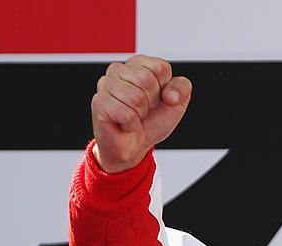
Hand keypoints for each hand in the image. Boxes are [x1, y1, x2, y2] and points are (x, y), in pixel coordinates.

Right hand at [91, 55, 191, 172]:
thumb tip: (170, 94)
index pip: (161, 67)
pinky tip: (125, 123)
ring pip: (135, 97)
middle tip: (144, 109)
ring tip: (134, 116)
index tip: (158, 98)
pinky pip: (126, 113)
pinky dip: (132, 124)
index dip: (165, 88)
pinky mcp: (99, 103)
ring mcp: (105, 85)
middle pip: (146, 80)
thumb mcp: (177, 103)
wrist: (136, 145)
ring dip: (141, 114)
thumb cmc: (152, 120)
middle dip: (152, 101)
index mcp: (138, 64)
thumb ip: (182, 88)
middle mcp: (118, 70)